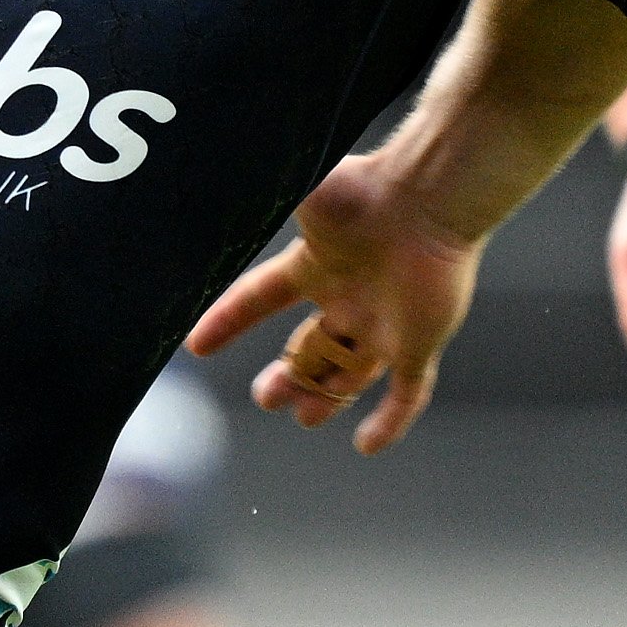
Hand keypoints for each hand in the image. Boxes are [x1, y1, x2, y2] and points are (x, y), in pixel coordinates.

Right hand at [188, 152, 482, 455]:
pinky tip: (367, 445)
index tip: (198, 346)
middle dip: (289, 377)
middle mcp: (349, 297)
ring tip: (303, 415)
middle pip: (312, 349)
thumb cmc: (364, 190)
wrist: (428, 199)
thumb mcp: (299, 194)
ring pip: (350, 374)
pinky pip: (407, 393)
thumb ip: (260, 198)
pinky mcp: (419, 342)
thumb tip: (211, 180)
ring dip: (324, 398)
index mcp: (315, 265)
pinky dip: (390, 422)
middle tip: (267, 397)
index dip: (228, 321)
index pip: (260, 297)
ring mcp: (385, 324)